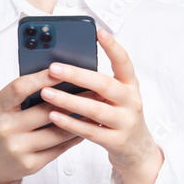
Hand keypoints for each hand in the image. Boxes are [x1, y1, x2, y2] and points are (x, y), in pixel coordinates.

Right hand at [0, 68, 93, 183]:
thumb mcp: (2, 107)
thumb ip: (23, 94)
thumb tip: (57, 77)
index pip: (20, 88)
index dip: (42, 78)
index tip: (62, 70)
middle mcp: (6, 128)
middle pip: (46, 110)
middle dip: (74, 99)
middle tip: (94, 89)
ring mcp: (18, 148)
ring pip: (57, 131)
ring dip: (80, 120)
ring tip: (96, 109)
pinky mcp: (30, 164)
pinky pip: (59, 148)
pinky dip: (74, 137)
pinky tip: (85, 128)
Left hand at [42, 28, 163, 183]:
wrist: (137, 151)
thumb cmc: (120, 117)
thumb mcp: (117, 97)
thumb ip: (99, 83)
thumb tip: (64, 67)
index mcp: (131, 86)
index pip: (124, 62)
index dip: (113, 47)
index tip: (98, 32)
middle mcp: (131, 102)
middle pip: (105, 85)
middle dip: (77, 75)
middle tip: (53, 68)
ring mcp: (125, 123)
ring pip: (95, 109)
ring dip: (68, 100)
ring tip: (46, 92)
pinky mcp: (116, 142)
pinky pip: (90, 131)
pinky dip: (70, 123)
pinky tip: (53, 116)